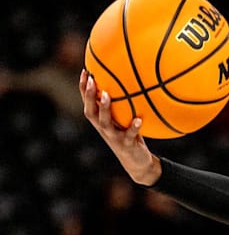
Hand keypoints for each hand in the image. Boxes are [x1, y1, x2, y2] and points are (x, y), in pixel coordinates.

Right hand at [80, 69, 161, 185]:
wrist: (137, 162)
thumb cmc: (130, 136)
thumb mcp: (124, 119)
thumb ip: (124, 105)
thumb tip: (133, 81)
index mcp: (100, 121)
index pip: (88, 103)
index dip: (84, 89)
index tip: (85, 72)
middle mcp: (103, 129)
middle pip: (91, 111)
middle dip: (89, 96)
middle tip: (90, 80)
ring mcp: (114, 137)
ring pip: (105, 123)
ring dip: (105, 109)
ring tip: (107, 95)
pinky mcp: (126, 145)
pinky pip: (129, 135)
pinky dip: (133, 127)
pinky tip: (138, 119)